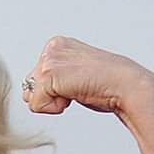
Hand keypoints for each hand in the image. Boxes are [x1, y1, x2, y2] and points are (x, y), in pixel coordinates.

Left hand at [21, 36, 153, 117]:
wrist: (125, 86)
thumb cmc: (105, 86)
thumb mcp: (74, 74)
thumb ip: (54, 77)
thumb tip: (28, 93)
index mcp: (57, 45)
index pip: (35, 80)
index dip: (55, 91)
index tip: (78, 83)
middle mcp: (52, 48)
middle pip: (30, 88)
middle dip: (51, 96)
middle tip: (77, 87)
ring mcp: (49, 59)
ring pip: (31, 97)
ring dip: (53, 102)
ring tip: (77, 89)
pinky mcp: (49, 73)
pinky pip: (36, 105)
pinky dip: (56, 107)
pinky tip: (75, 93)